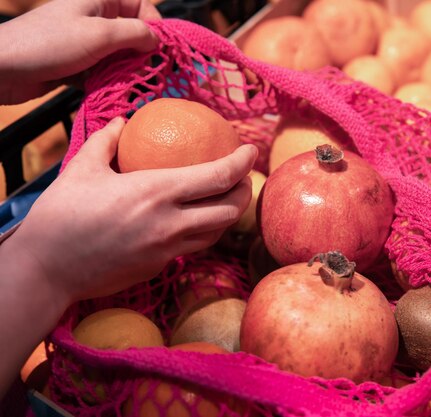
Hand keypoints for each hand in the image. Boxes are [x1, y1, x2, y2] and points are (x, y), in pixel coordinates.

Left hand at [0, 0, 160, 103]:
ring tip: (125, 86)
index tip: (162, 51)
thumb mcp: (100, 35)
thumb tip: (158, 40)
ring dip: (125, 73)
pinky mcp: (76, 63)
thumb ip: (135, 34)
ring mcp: (84, 42)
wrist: (2, 68)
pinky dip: (108, 83)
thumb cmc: (48, 44)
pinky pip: (103, 72)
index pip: (141, 7)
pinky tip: (107, 92)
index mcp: (100, 1)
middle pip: (133, 35)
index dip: (156, 28)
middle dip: (141, 55)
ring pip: (119, 57)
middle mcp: (94, 18)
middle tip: (146, 74)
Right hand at [3, 117, 256, 302]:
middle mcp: (170, 223)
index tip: (251, 150)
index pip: (218, 176)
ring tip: (228, 198)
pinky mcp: (160, 266)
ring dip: (230, 214)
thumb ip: (106, 140)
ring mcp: (168, 250)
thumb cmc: (61, 216)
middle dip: (246, 191)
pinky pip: (195, 247)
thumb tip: (124, 122)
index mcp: (156, 191)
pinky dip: (206, 231)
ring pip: (217, 233)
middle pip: (230, 209)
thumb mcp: (82, 169)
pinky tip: (198, 221)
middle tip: (244, 177)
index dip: (243, 162)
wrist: (47, 269)